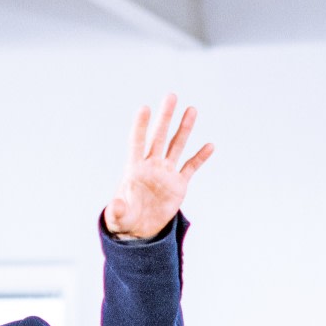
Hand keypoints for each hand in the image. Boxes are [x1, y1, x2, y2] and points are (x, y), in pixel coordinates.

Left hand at [104, 94, 213, 240]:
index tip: (144, 108)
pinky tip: (210, 146)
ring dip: (184, 129)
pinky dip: (200, 157)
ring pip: (176, 146)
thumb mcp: (118, 217)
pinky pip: (191, 167)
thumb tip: (115, 206)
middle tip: (171, 96)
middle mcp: (151, 166)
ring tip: (191, 109)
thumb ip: (117, 210)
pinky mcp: (178, 185)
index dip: (140, 126)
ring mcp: (166, 173)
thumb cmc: (125, 219)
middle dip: (165, 118)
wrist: (139, 230)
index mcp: (134, 169)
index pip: (137, 143)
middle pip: (159, 137)